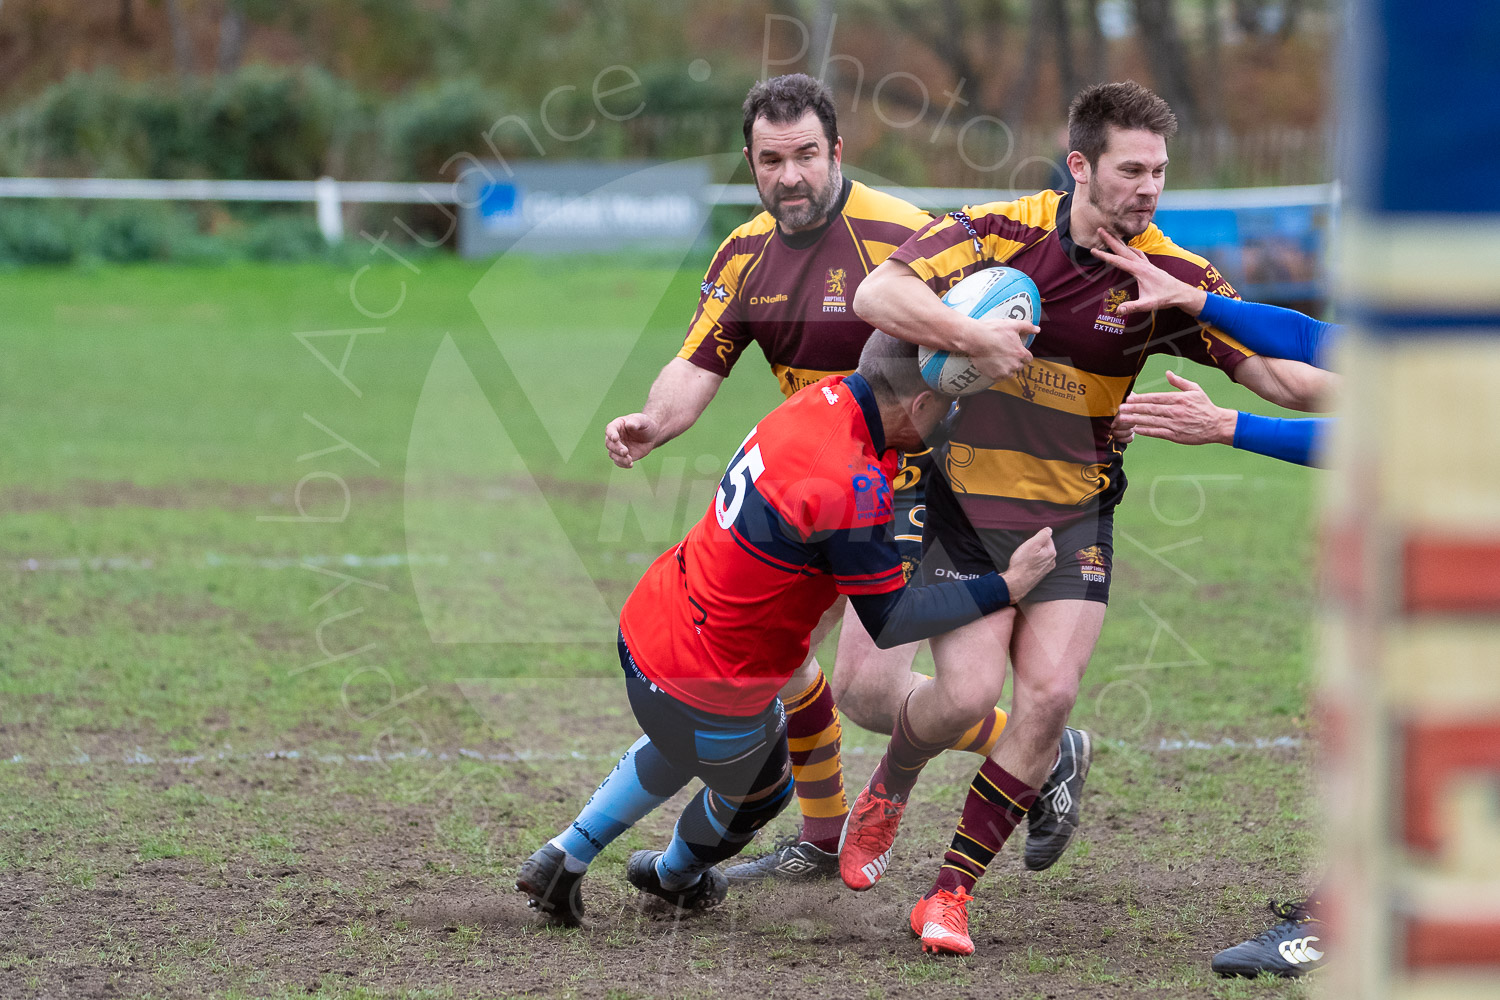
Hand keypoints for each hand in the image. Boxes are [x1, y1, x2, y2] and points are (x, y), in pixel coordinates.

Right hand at [604, 412, 661, 467]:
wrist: (651, 435)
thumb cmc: (645, 424)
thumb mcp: (643, 420)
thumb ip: (636, 422)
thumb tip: (629, 425)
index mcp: (617, 425)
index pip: (610, 429)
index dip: (611, 434)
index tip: (615, 438)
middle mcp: (615, 437)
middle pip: (609, 444)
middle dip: (616, 449)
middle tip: (625, 452)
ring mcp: (617, 447)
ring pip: (612, 454)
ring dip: (619, 458)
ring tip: (629, 460)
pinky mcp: (622, 456)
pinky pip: (619, 462)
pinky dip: (623, 464)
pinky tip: (630, 465)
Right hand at [965, 314, 1037, 381]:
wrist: (975, 339)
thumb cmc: (993, 331)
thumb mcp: (1012, 324)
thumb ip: (1027, 327)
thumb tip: (1037, 329)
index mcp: (1021, 353)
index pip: (1028, 359)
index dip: (1022, 354)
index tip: (1015, 351)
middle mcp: (1015, 365)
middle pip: (1019, 366)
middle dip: (1014, 361)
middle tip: (1004, 353)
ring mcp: (1004, 372)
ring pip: (1010, 373)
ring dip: (1006, 368)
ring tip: (998, 359)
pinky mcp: (994, 376)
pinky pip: (1000, 378)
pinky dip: (997, 373)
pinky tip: (992, 364)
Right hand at [1000, 527, 1055, 602]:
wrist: (1016, 583)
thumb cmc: (1022, 564)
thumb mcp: (1031, 544)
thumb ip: (1042, 535)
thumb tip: (1049, 529)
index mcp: (1051, 552)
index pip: (1047, 537)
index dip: (1036, 536)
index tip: (1027, 539)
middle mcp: (1051, 561)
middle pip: (1044, 546)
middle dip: (1035, 545)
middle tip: (1025, 548)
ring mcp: (1046, 568)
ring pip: (1040, 555)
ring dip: (1033, 553)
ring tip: (1023, 556)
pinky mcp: (1040, 574)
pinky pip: (1037, 563)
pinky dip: (1031, 561)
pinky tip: (1025, 563)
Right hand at [1088, 229, 1206, 316]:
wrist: (1181, 293)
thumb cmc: (1165, 298)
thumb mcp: (1148, 304)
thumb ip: (1133, 306)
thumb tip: (1118, 310)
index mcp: (1140, 271)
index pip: (1118, 261)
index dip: (1104, 255)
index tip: (1093, 250)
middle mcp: (1143, 264)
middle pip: (1123, 249)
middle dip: (1110, 239)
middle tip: (1100, 229)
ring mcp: (1147, 264)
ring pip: (1130, 249)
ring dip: (1119, 242)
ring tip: (1111, 235)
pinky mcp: (1150, 266)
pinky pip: (1137, 253)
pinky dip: (1130, 248)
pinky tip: (1128, 248)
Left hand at [1114, 370, 1236, 445]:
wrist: (1217, 425)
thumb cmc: (1205, 406)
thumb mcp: (1195, 390)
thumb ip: (1180, 382)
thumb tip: (1167, 373)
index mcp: (1179, 398)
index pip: (1156, 398)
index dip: (1141, 398)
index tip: (1129, 398)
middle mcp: (1176, 411)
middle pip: (1151, 409)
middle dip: (1134, 409)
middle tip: (1121, 408)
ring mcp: (1176, 424)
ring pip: (1152, 421)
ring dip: (1136, 420)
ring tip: (1123, 419)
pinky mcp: (1176, 436)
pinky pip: (1158, 433)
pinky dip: (1146, 431)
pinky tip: (1136, 429)